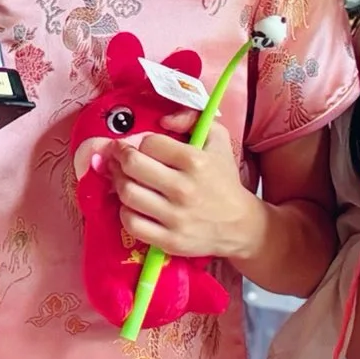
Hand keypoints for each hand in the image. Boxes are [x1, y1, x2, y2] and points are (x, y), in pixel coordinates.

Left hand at [95, 115, 259, 262]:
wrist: (240, 225)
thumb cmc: (224, 179)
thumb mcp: (217, 139)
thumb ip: (191, 118)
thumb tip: (163, 120)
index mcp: (195, 161)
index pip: (149, 143)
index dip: (142, 142)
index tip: (141, 146)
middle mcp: (184, 189)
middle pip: (131, 166)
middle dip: (120, 157)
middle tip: (119, 156)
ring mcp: (176, 217)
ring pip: (127, 193)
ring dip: (119, 183)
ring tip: (123, 178)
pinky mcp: (169, 240)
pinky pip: (132, 223)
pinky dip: (125, 212)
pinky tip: (132, 205)